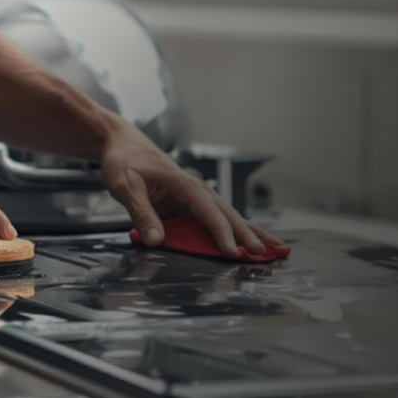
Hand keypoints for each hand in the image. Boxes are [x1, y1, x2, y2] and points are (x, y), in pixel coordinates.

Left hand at [99, 124, 284, 257]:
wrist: (121, 143)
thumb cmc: (124, 160)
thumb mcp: (126, 186)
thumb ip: (142, 213)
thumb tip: (156, 240)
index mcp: (182, 183)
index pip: (207, 211)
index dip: (221, 232)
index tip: (233, 251)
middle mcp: (194, 189)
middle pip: (227, 214)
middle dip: (249, 234)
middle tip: (268, 254)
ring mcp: (193, 196)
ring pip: (226, 216)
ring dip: (250, 232)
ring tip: (275, 248)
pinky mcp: (187, 203)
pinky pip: (213, 219)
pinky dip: (233, 231)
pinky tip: (247, 241)